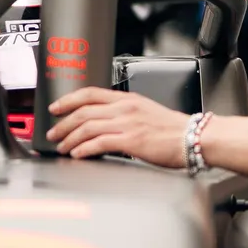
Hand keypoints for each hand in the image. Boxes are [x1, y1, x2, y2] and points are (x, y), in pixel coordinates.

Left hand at [46, 86, 186, 165]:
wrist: (194, 138)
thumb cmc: (173, 130)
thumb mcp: (145, 112)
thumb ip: (125, 114)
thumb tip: (105, 124)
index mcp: (127, 99)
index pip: (90, 93)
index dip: (68, 100)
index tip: (56, 107)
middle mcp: (125, 108)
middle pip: (83, 111)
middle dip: (63, 123)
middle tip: (53, 133)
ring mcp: (127, 123)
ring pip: (87, 127)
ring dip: (70, 138)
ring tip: (62, 147)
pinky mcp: (131, 140)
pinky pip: (99, 142)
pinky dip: (84, 149)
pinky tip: (78, 154)